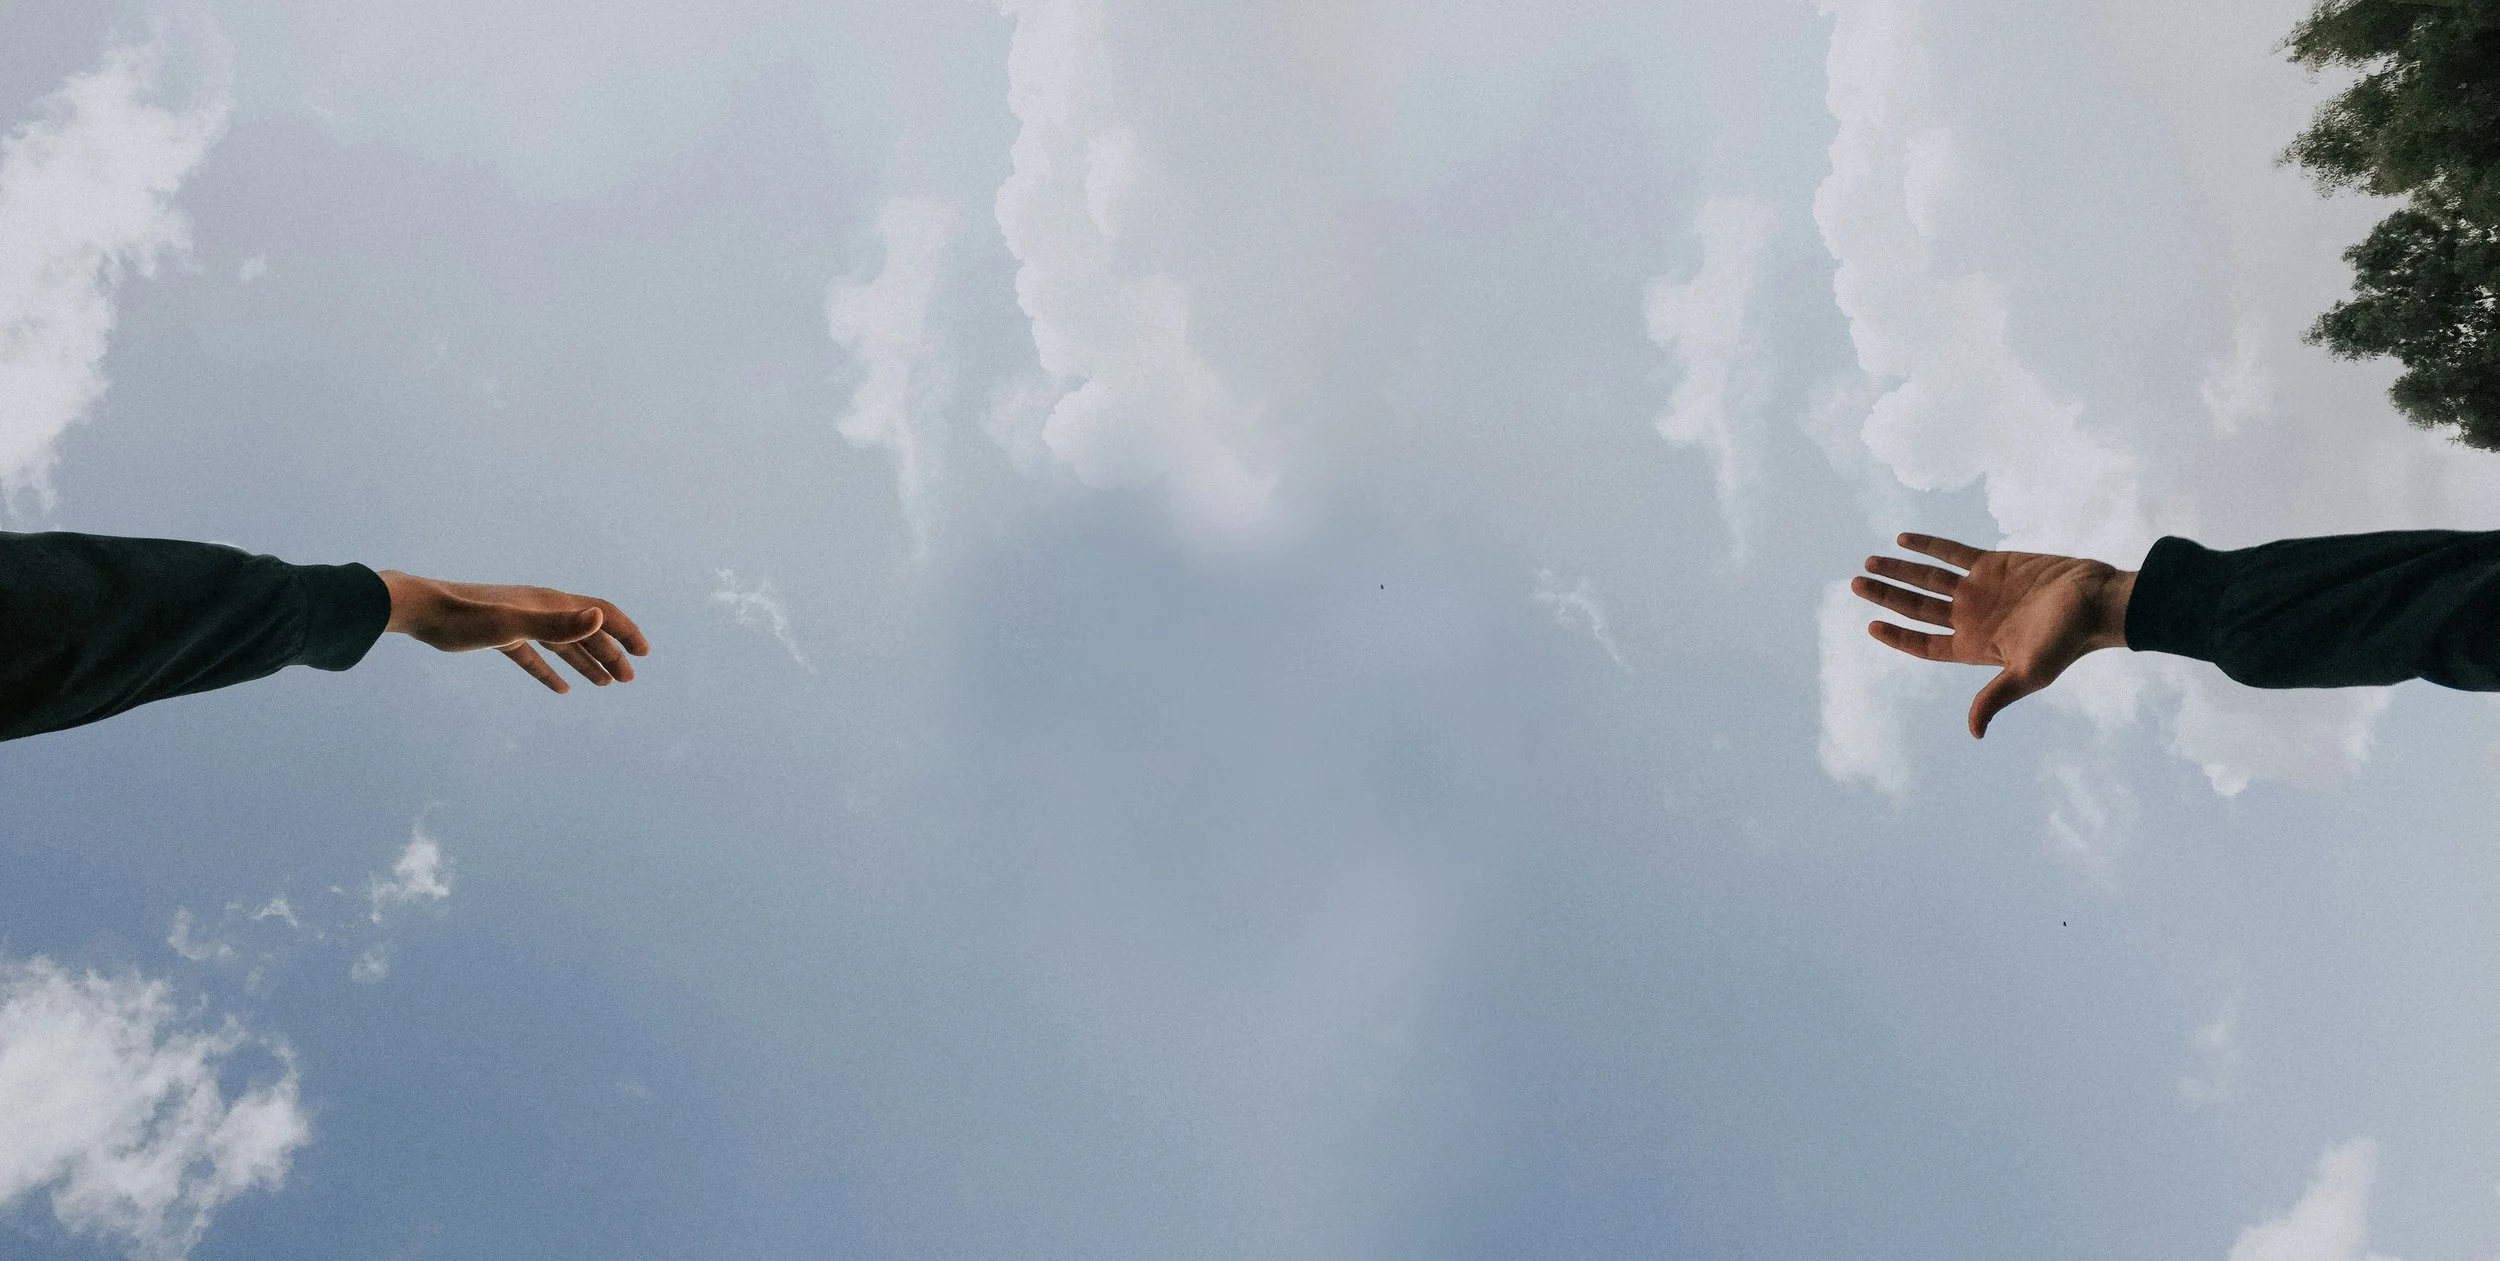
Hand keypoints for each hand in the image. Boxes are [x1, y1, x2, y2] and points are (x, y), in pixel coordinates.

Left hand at [377, 571, 649, 693]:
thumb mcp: (512, 625)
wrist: (419, 610)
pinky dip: (551, 671)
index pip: (600, 613)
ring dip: (586, 662)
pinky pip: (535, 656)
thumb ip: (557, 624)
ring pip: (563, 644)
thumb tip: (600, 618)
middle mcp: (540, 609)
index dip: (625, 631)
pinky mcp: (501, 637)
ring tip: (605, 685)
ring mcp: (520, 622)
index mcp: (549, 603)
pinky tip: (560, 689)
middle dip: (610, 653)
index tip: (644, 653)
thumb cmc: (463, 618)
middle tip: (628, 679)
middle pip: (586, 631)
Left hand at [1851, 534, 2133, 738]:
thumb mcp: (2028, 673)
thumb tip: (1974, 733)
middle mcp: (1971, 618)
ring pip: (1928, 578)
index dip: (1897, 637)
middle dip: (1886, 595)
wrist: (2097, 600)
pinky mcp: (1993, 564)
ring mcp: (1979, 590)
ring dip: (1899, 570)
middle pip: (1917, 607)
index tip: (1871, 625)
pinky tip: (1902, 540)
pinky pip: (1952, 552)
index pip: (1924, 644)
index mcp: (1973, 646)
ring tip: (1868, 562)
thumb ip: (1995, 697)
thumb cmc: (2067, 640)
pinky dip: (1928, 546)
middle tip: (1856, 584)